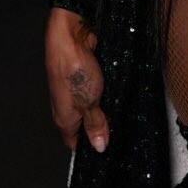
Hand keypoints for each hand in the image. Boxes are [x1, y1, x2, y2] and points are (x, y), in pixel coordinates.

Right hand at [45, 6, 109, 153]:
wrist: (70, 35)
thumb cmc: (75, 69)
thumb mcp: (89, 102)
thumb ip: (95, 124)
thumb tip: (99, 147)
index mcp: (64, 119)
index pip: (74, 143)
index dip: (90, 149)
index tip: (109, 153)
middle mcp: (66, 107)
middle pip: (84, 126)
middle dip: (100, 130)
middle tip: (121, 136)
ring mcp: (75, 91)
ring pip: (91, 108)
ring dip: (105, 111)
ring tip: (124, 117)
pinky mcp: (84, 77)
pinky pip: (95, 92)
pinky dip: (105, 95)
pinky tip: (119, 97)